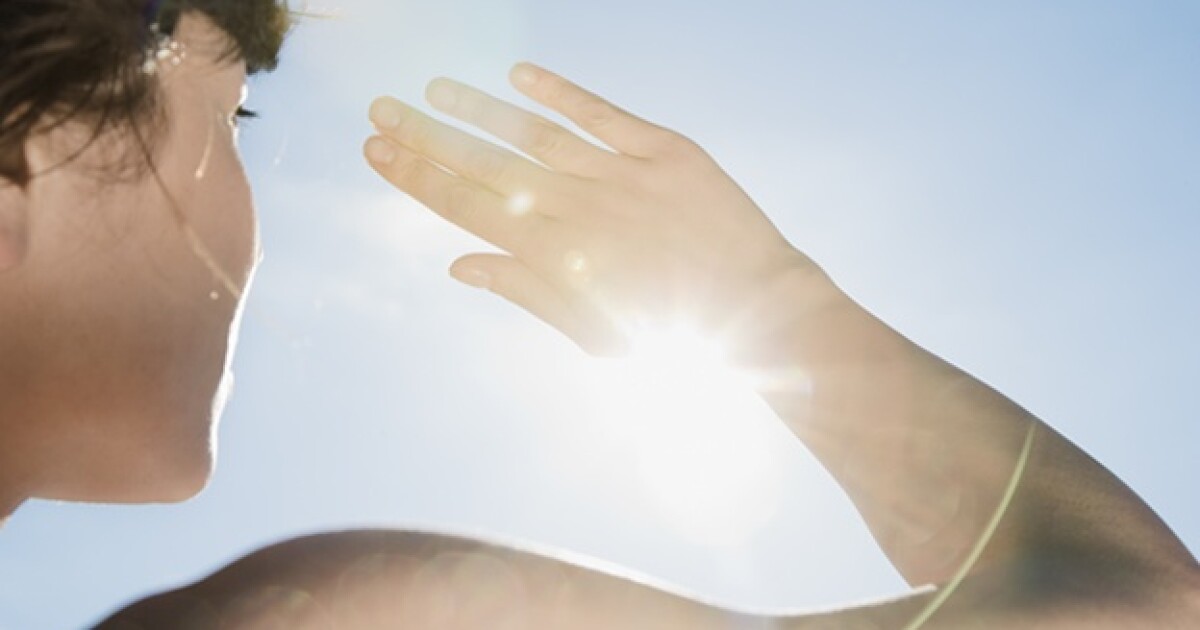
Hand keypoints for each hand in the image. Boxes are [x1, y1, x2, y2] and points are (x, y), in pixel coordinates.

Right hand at [364, 63, 824, 354]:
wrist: (758, 314)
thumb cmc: (671, 339)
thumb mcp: (591, 334)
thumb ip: (524, 292)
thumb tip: (459, 265)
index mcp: (554, 257)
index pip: (467, 207)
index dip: (417, 178)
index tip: (376, 151)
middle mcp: (577, 209)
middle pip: (485, 164)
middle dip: (426, 137)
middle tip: (379, 110)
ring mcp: (619, 175)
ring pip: (533, 133)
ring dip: (479, 110)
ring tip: (434, 90)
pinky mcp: (664, 152)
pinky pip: (601, 114)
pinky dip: (560, 92)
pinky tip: (519, 76)